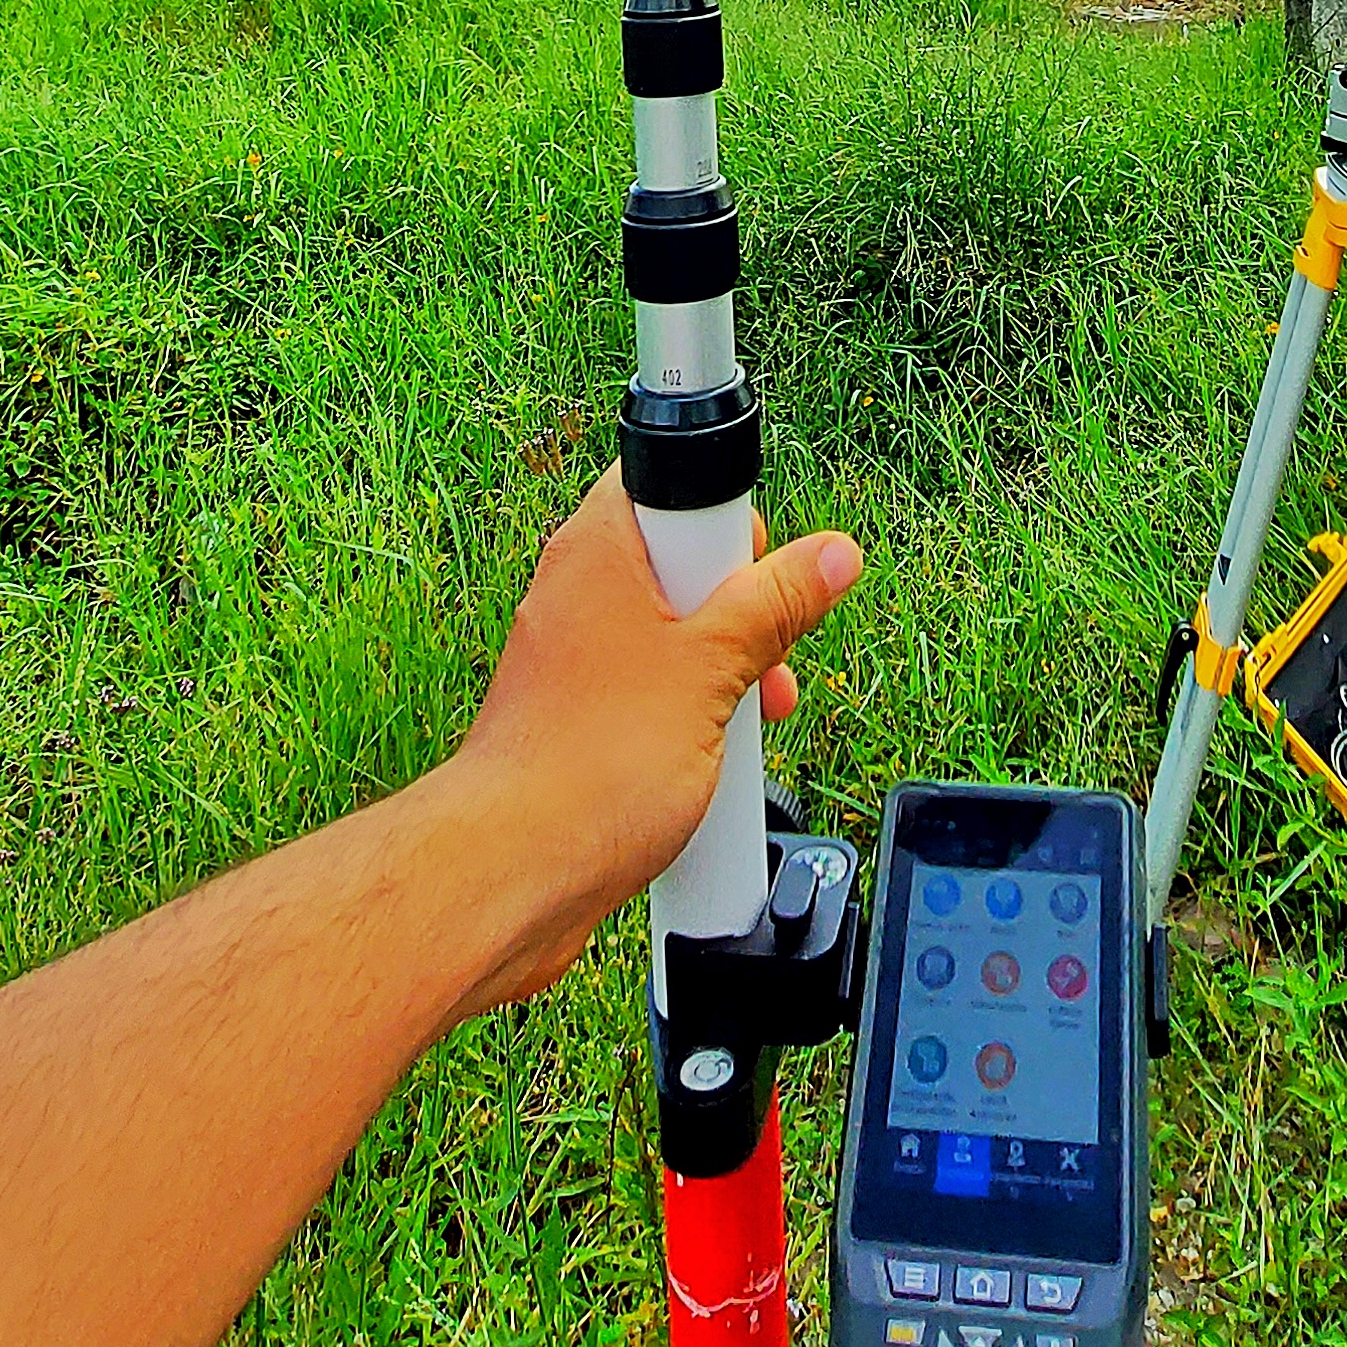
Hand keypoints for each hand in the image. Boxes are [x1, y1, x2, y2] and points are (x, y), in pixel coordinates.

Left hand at [437, 469, 863, 1011]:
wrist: (514, 870)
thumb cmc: (593, 763)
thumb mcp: (713, 668)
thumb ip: (776, 603)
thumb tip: (833, 554)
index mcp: (599, 547)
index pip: (668, 477)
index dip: (725, 518)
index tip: (753, 567)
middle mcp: (580, 589)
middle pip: (685, 560)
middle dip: (742, 606)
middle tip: (761, 650)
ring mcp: (577, 653)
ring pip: (675, 630)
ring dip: (725, 669)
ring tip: (747, 716)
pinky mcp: (580, 712)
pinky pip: (653, 685)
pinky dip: (691, 711)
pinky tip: (713, 756)